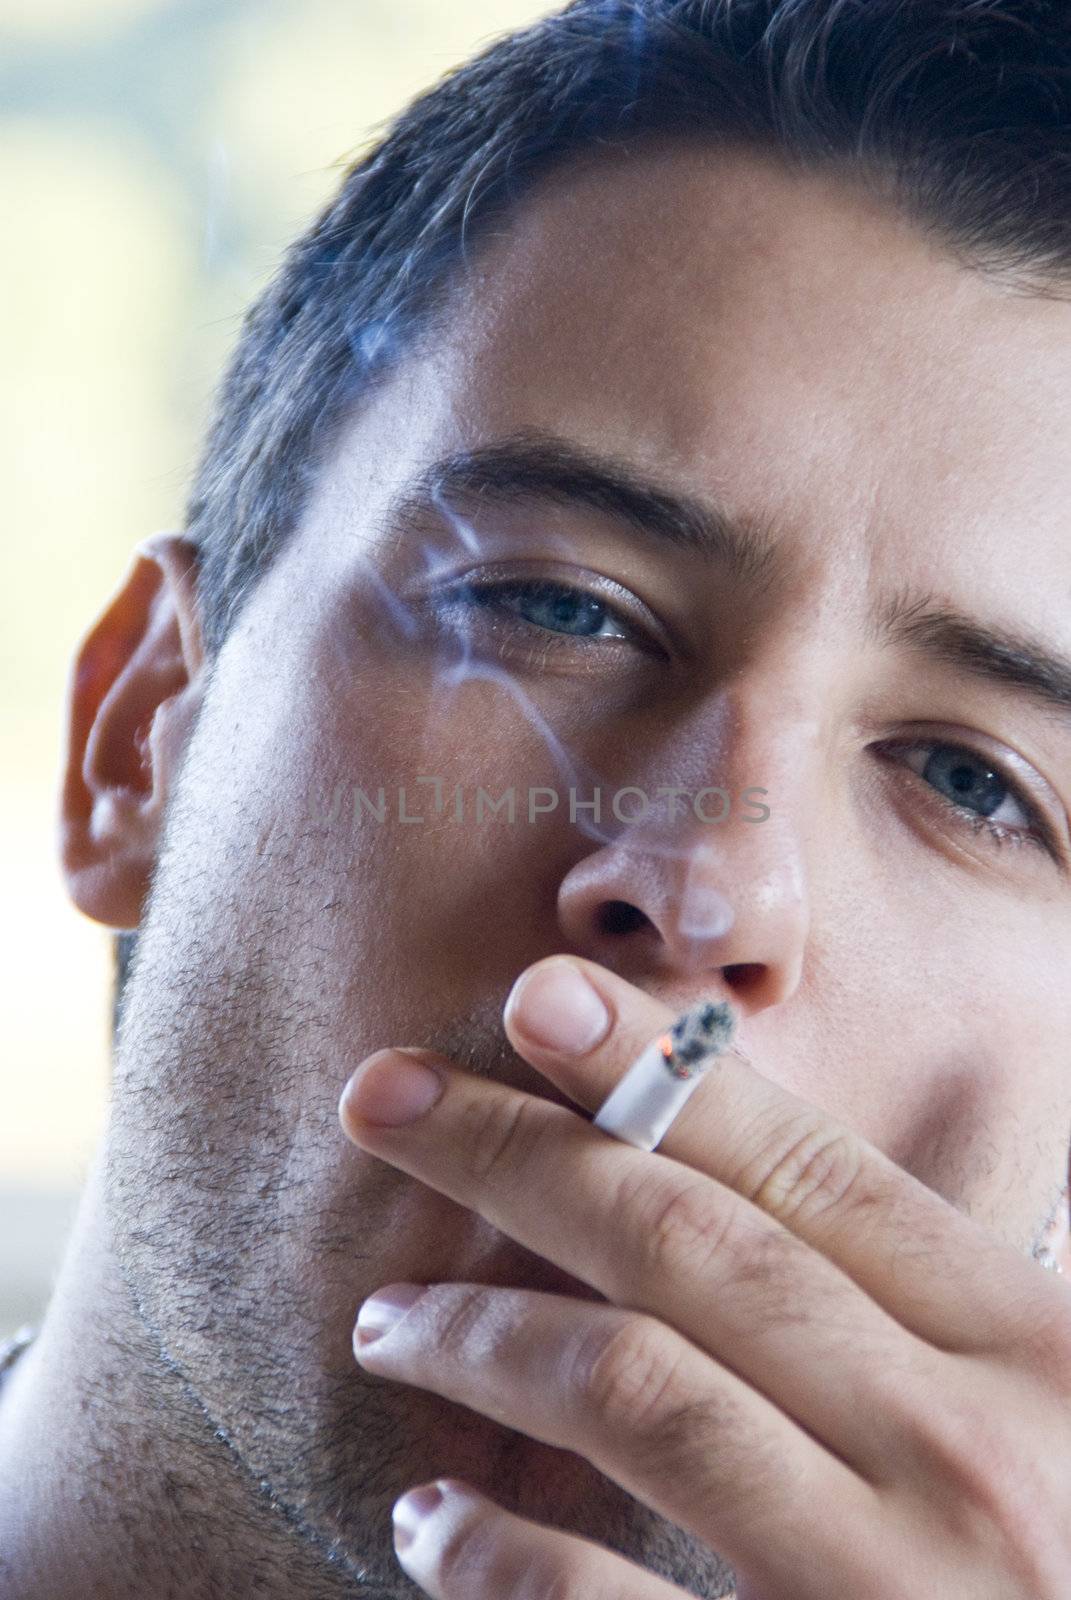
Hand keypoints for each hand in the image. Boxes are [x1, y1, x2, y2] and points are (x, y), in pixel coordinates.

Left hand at [338, 956, 1070, 1598]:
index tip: (536, 1001)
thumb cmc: (1063, 1557)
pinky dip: (500, 1558)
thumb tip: (722, 1182)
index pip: (810, 1169)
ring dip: (481, 1334)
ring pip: (637, 1392)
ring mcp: (886, 1591)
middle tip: (384, 1100)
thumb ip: (920, 1319)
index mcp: (1028, 1352)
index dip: (659, 1073)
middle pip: (694, 1249)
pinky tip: (434, 1525)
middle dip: (519, 1155)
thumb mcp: (1043, 1415)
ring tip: (386, 1320)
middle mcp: (963, 1452)